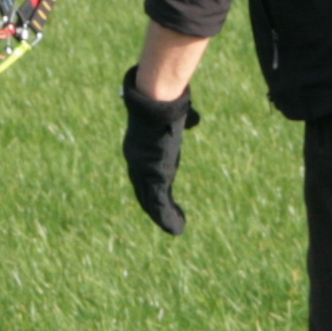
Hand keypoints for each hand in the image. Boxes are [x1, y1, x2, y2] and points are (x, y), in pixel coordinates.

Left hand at [121, 75, 201, 234]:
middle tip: (164, 218)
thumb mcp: (173, 116)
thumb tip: (194, 119)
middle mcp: (137, 162)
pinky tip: (177, 228)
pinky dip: (167, 218)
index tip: (158, 194)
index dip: (149, 186)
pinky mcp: (154, 176)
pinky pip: (159, 204)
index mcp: (139, 149)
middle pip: (143, 190)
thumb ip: (181, 122)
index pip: (141, 173)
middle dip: (152, 206)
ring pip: (151, 201)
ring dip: (162, 216)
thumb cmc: (164, 103)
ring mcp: (144, 171)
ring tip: (175, 228)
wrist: (156, 102)